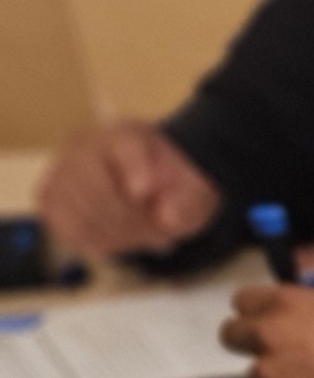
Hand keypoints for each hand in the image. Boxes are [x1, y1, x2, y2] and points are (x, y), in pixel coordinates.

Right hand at [37, 120, 220, 262]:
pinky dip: (100, 242)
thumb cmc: (171, 188)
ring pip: (83, 214)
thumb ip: (190, 203)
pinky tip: (124, 239)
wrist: (148, 187)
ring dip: (120, 237)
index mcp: (128, 134)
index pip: (127, 146)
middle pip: (98, 189)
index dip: (133, 167)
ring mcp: (62, 170)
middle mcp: (86, 145)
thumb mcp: (197, 193)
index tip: (143, 191)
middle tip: (164, 239)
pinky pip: (70, 229)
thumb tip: (168, 218)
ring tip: (148, 238)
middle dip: (134, 223)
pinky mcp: (50, 198)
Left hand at [225, 285, 313, 377]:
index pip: (243, 300)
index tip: (264, 322)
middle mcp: (270, 334)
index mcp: (289, 303)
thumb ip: (308, 318)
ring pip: (257, 376)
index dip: (257, 314)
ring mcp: (269, 374)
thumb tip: (294, 324)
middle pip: (232, 335)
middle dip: (252, 345)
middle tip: (280, 356)